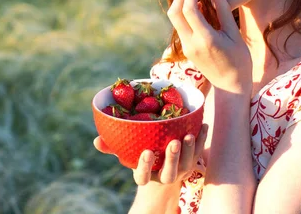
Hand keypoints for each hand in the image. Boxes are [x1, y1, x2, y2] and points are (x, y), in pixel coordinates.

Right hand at [93, 124, 207, 185]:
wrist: (163, 165)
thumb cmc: (140, 154)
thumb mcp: (125, 153)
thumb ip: (111, 147)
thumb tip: (97, 140)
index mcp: (147, 175)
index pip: (143, 176)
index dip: (145, 166)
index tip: (147, 152)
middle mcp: (165, 175)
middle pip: (170, 172)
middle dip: (173, 158)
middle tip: (173, 142)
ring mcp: (180, 170)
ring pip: (187, 163)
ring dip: (189, 149)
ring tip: (189, 134)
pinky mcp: (192, 162)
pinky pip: (199, 152)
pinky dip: (201, 139)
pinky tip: (202, 125)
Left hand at [167, 0, 251, 92]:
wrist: (230, 87)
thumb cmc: (239, 61)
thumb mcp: (235, 35)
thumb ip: (223, 11)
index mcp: (205, 39)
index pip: (189, 9)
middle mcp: (191, 43)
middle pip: (174, 12)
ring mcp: (186, 47)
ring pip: (174, 19)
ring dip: (181, 3)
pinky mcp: (185, 49)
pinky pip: (180, 26)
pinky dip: (185, 13)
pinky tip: (198, 8)